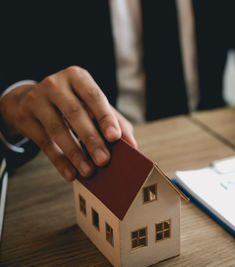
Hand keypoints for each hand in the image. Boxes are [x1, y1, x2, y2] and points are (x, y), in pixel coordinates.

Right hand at [0, 66, 136, 180]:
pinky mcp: (24, 116)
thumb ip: (114, 121)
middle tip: (104, 160)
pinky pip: (44, 142)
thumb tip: (132, 145)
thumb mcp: (93, 105)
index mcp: (77, 77)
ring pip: (58, 130)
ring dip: (75, 154)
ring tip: (89, 171)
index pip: (94, 97)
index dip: (105, 117)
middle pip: (76, 114)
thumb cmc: (72, 102)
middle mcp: (55, 84)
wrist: (30, 99)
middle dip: (92, 140)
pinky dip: (59, 160)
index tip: (115, 137)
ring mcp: (36, 99)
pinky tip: (71, 173)